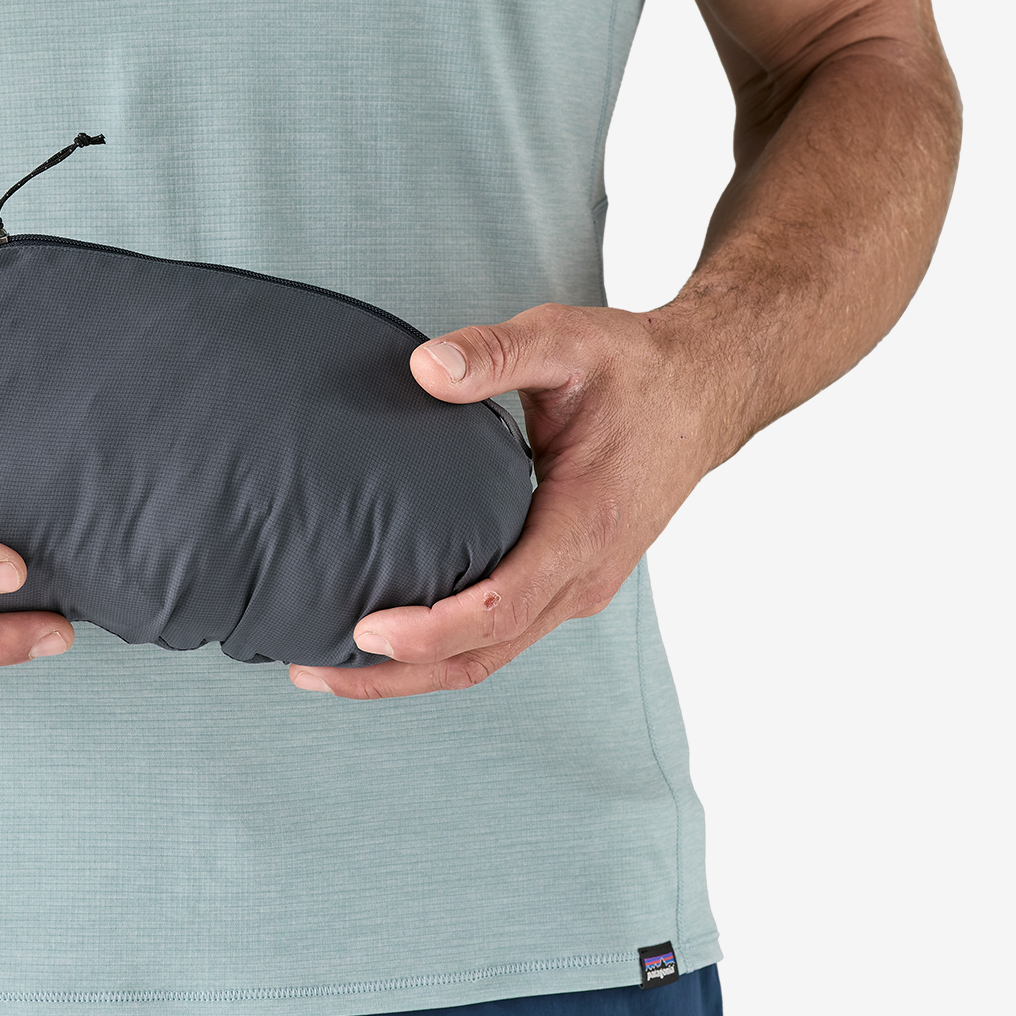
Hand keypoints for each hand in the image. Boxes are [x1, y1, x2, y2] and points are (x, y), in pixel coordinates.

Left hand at [288, 302, 734, 697]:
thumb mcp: (567, 341)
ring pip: (488, 655)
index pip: (500, 606)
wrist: (704, 390)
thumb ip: (495, 353)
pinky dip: (440, 645)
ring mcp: (575, 586)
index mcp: (584, 528)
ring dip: (411, 671)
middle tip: (312, 667)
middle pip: (482, 655)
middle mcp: (582, 576)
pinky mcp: (563, 579)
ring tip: (326, 664)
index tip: (365, 632)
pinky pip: (498, 631)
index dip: (430, 629)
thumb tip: (423, 368)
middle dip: (395, 674)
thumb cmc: (635, 367)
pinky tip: (385, 630)